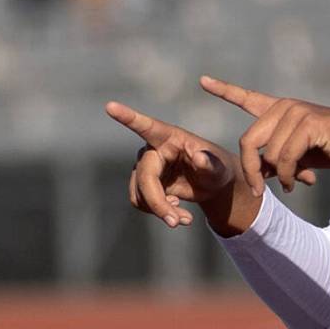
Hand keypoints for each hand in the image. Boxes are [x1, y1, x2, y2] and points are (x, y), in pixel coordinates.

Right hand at [104, 101, 260, 235]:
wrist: (214, 184)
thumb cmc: (218, 168)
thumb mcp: (219, 167)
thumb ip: (210, 163)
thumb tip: (199, 157)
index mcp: (170, 136)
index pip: (146, 126)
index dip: (128, 117)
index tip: (110, 106)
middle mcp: (154, 149)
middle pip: (144, 176)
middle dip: (157, 202)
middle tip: (174, 222)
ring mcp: (146, 166)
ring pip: (139, 193)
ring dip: (158, 210)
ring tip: (181, 219)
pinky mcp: (145, 183)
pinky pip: (141, 202)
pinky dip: (157, 212)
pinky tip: (176, 214)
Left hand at [200, 76, 329, 196]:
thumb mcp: (297, 156)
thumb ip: (274, 160)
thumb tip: (257, 174)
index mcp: (280, 110)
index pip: (247, 98)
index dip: (224, 90)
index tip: (203, 81)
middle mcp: (285, 107)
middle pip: (248, 141)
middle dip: (249, 170)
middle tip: (259, 191)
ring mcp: (296, 112)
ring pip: (268, 154)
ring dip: (277, 176)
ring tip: (291, 184)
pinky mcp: (308, 123)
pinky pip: (284, 157)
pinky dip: (288, 175)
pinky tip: (300, 182)